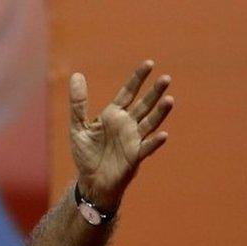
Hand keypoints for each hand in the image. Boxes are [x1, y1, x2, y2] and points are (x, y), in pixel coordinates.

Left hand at [69, 61, 172, 211]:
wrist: (91, 182)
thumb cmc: (86, 155)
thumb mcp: (78, 127)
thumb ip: (78, 103)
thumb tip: (76, 75)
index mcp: (114, 115)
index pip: (128, 92)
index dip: (138, 79)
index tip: (149, 64)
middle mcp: (127, 125)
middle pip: (144, 104)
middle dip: (154, 92)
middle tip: (166, 77)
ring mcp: (133, 140)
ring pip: (150, 123)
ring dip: (160, 112)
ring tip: (169, 99)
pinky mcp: (135, 157)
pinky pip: (147, 148)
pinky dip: (154, 142)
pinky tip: (163, 135)